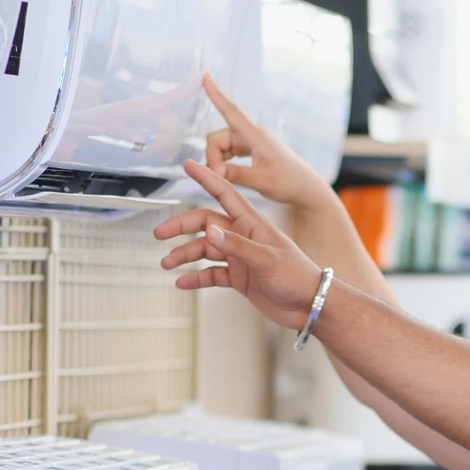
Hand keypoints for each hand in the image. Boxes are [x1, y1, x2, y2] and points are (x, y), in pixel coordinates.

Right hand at [155, 159, 324, 329]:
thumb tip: (209, 232)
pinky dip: (196, 278)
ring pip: (205, 250)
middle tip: (159, 235)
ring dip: (185, 255)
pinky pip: (212, 275)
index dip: (206, 178)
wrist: (310, 305)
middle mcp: (243, 237)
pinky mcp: (240, 278)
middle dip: (181, 227)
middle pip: (205, 224)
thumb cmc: (298, 277)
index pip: (224, 194)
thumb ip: (237, 246)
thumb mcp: (266, 260)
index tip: (188, 164)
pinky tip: (182, 283)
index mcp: (252, 224)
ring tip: (166, 264)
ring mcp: (240, 257)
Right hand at [200, 74, 338, 214]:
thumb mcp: (262, 181)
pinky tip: (228, 174)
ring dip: (218, 162)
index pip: (231, 111)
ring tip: (225, 179)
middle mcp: (251, 135)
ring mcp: (250, 142)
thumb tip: (214, 170)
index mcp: (255, 136)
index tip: (205, 76)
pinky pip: (228, 151)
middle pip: (217, 138)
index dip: (216, 95)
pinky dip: (224, 163)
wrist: (305, 188)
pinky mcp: (251, 150)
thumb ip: (236, 175)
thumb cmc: (289, 182)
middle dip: (213, 157)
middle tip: (219, 178)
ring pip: (220, 146)